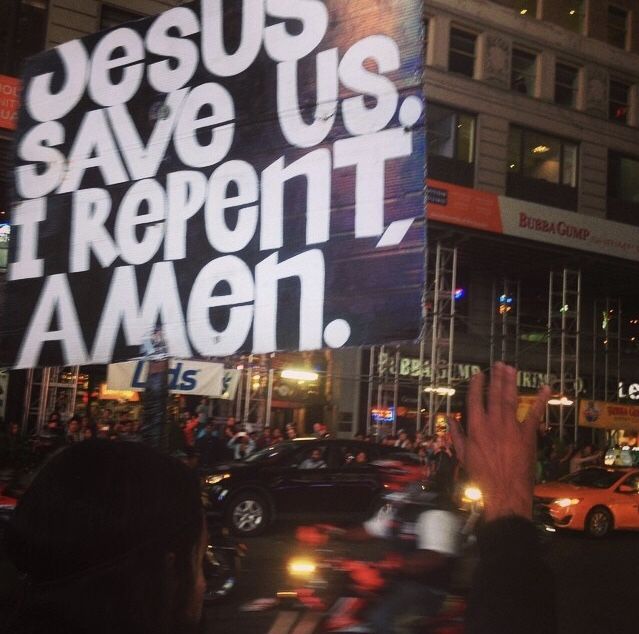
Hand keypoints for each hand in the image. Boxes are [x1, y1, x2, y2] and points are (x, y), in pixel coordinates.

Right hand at [450, 363, 549, 520]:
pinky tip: (545, 388)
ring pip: (510, 399)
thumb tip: (449, 419)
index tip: (478, 374)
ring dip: (511, 382)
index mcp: (476, 427)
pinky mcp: (527, 434)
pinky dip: (540, 400)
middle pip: (494, 394)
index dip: (477, 385)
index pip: (475, 400)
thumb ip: (456, 435)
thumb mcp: (463, 456)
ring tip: (511, 369)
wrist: (505, 492)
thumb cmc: (481, 476)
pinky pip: (534, 414)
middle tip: (499, 364)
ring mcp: (512, 427)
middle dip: (496, 378)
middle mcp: (493, 422)